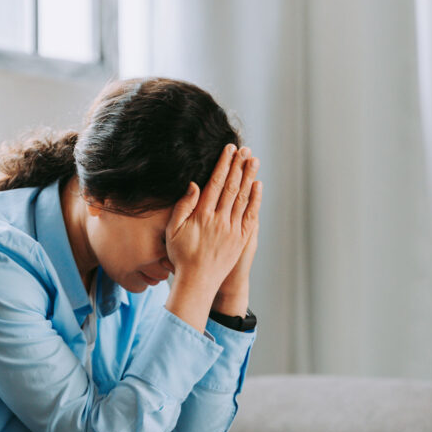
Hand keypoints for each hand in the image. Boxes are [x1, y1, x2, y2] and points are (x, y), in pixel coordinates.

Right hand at [163, 144, 261, 329]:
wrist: (198, 282)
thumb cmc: (181, 256)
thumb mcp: (173, 230)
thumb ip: (183, 206)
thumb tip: (194, 185)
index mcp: (202, 215)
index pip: (215, 183)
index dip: (223, 165)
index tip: (229, 150)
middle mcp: (220, 220)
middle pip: (231, 186)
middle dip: (238, 166)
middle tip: (244, 149)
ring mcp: (232, 230)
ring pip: (243, 198)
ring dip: (249, 177)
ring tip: (253, 160)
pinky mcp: (241, 239)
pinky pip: (250, 215)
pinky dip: (255, 199)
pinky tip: (258, 186)